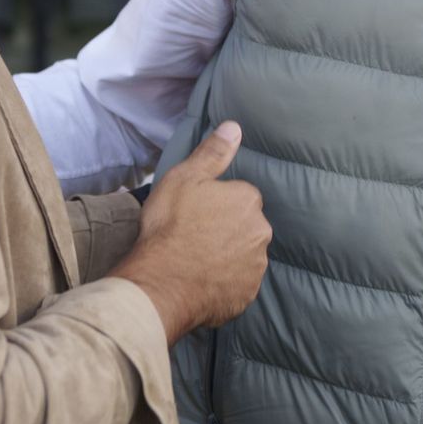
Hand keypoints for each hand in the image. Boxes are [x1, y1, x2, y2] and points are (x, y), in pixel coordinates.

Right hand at [110, 122, 271, 343]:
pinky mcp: (247, 295)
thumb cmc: (169, 225)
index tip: (197, 213)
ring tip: (196, 261)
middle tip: (194, 236)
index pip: (241, 196)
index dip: (217, 203)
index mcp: (248, 200)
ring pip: (244, 255)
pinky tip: (201, 281)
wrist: (161, 282)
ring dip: (228, 256)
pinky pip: (238, 284)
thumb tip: (234, 127)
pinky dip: (224, 282)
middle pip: (246, 226)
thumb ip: (212, 153)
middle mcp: (261, 233)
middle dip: (227, 229)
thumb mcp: (184, 178)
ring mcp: (255, 267)